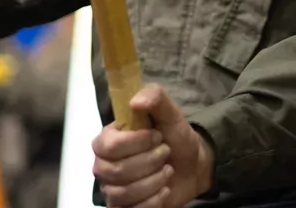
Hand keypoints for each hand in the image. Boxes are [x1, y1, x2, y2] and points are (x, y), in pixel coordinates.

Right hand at [92, 84, 214, 207]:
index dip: (136, 143)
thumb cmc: (174, 136)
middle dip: (150, 161)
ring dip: (155, 180)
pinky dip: (155, 200)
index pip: (108, 146)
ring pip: (124, 193)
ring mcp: (111, 189)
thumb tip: (135, 101)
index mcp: (108, 139)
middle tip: (165, 152)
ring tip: (167, 170)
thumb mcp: (170, 113)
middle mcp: (104, 165)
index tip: (158, 136)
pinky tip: (165, 189)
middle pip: (116, 171)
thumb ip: (155, 97)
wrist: (192, 165)